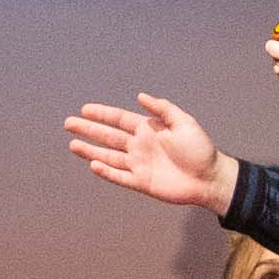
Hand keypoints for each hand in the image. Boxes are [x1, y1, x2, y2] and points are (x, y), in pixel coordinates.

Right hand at [67, 93, 234, 212]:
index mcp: (148, 129)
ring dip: (91, 150)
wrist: (209, 178)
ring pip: (109, 156)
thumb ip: (163, 109)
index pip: (119, 119)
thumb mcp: (184, 123)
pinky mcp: (142, 182)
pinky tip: (93, 164)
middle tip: (69, 124)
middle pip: (108, 136)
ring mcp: (139, 164)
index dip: (102, 114)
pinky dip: (106, 171)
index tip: (84, 109)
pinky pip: (120, 176)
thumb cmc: (200, 150)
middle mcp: (140, 146)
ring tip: (73, 145)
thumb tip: (141, 96)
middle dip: (89, 130)